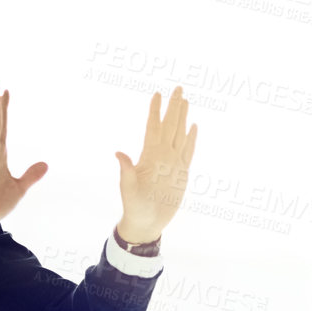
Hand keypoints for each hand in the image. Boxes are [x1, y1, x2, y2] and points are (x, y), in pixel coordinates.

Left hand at [114, 85, 197, 240]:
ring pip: (179, 134)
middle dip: (173, 106)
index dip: (155, 111)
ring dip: (183, 117)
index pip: (153, 127)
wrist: (147, 222)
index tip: (156, 94)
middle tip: (177, 87)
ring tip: (185, 100)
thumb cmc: (134, 207)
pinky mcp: (181, 172)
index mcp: (149, 156)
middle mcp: (161, 155)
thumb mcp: (128, 189)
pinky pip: (189, 151)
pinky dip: (192, 138)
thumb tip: (118, 153)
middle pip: (169, 125)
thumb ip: (126, 171)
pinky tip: (193, 127)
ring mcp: (172, 162)